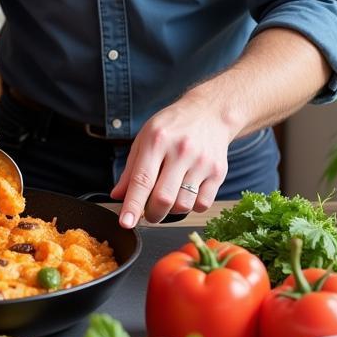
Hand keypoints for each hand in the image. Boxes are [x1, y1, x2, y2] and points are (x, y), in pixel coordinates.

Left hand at [109, 95, 236, 227]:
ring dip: (170, 211)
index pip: (142, 180)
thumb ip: (131, 170)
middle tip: (147, 213)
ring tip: (167, 199)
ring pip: (183, 205)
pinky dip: (190, 207)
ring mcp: (202, 162)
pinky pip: (202, 204)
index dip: (133, 205)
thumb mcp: (144, 139)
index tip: (126, 223)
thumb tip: (118, 196)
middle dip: (151, 214)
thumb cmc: (172, 126)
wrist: (210, 113)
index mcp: (157, 140)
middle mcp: (181, 151)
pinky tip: (185, 193)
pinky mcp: (218, 172)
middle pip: (163, 197)